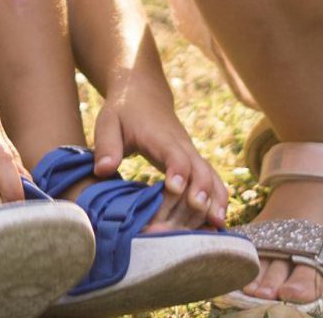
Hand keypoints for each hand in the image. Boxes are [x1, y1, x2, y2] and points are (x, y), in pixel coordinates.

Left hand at [92, 79, 230, 228]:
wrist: (144, 95)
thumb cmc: (123, 112)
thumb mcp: (108, 122)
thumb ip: (106, 145)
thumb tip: (104, 170)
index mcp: (160, 137)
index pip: (175, 153)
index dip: (177, 170)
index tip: (175, 189)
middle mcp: (183, 146)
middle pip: (200, 170)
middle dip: (200, 193)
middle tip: (197, 216)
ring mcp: (191, 155)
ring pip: (211, 178)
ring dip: (215, 201)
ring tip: (216, 227)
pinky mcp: (194, 164)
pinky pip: (212, 182)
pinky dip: (219, 200)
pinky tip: (218, 224)